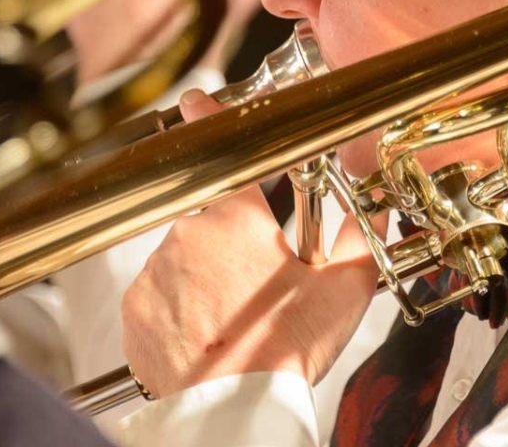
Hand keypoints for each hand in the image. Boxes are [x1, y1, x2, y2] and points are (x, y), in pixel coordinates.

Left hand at [120, 92, 381, 398]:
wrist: (233, 408)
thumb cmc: (286, 350)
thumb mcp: (343, 293)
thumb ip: (359, 243)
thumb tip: (371, 219)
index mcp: (238, 218)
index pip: (227, 151)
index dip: (209, 117)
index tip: (195, 100)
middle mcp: (190, 232)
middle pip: (211, 220)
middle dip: (230, 243)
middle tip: (254, 283)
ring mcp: (157, 268)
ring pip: (182, 256)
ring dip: (203, 276)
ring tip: (231, 316)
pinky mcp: (135, 305)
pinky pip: (158, 292)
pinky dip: (178, 307)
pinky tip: (205, 331)